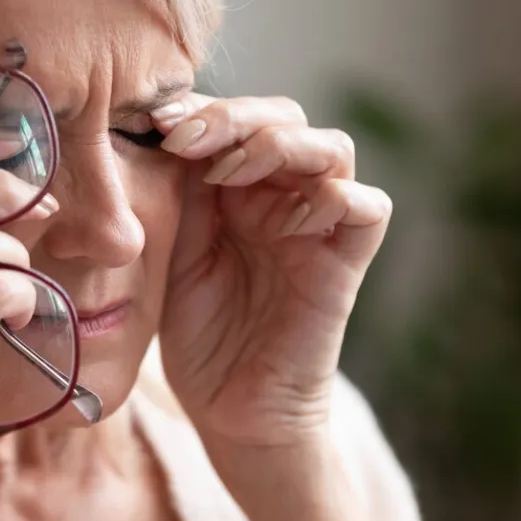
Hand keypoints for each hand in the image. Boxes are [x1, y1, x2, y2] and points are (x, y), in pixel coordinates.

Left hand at [153, 94, 390, 448]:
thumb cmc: (200, 334)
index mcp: (242, 188)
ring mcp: (320, 228)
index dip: (201, 110)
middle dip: (234, 116)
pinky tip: (287, 216)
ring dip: (279, 143)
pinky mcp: (346, 264)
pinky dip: (336, 196)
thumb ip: (181, 192)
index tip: (152, 121)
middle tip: (182, 138)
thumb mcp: (174, 250)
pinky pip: (368, 208)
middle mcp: (286, 198)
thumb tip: (165, 126)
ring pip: (332, 148)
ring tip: (227, 169)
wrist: (230, 410)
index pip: (238, 119)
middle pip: (286, 117)